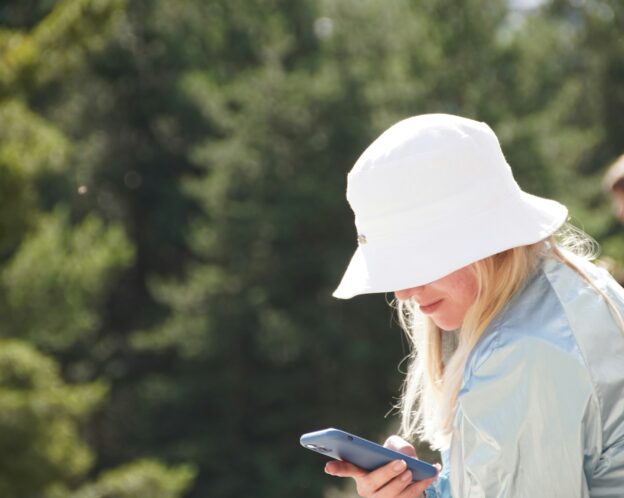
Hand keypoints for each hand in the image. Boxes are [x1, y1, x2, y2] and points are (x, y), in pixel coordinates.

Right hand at [324, 435, 439, 497]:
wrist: (409, 474)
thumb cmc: (394, 458)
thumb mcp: (393, 446)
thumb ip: (396, 444)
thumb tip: (406, 454)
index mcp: (361, 472)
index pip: (347, 469)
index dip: (337, 468)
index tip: (327, 467)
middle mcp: (368, 490)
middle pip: (374, 484)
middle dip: (387, 473)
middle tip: (401, 463)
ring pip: (391, 496)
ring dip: (403, 484)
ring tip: (412, 472)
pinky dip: (422, 486)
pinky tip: (432, 473)